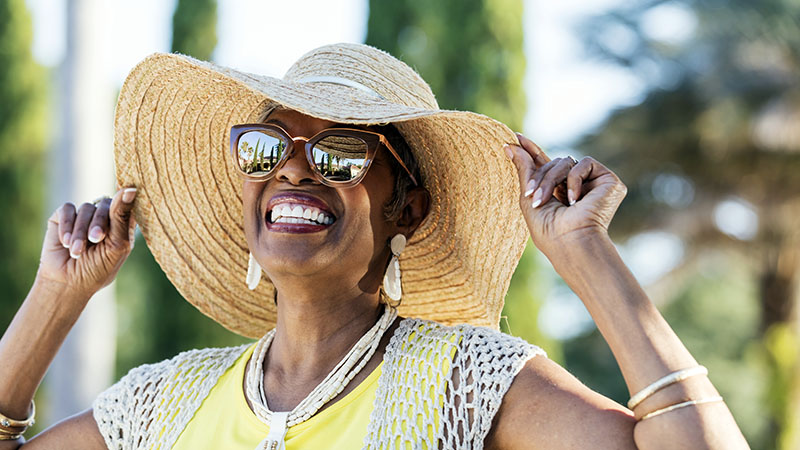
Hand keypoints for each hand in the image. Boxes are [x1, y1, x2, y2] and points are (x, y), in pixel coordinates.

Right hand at [36, 188, 137, 300]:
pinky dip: (67, 225)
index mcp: (123, 225)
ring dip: (80, 231)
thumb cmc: (98, 269)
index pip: (128, 204)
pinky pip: (67, 209)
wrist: (68, 283)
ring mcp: (84, 216)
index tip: (127, 196)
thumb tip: (131, 189)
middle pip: (107, 205)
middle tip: (95, 239)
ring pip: (86, 208)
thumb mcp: (116, 245)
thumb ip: (122, 217)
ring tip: (76, 251)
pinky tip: (65, 242)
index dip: (126, 201)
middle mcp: (104, 218)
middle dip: (99, 223)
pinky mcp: (63, 217)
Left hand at [505, 134, 626, 256]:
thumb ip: (524, 169)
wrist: (570, 243)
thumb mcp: (529, 197)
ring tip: (544, 200)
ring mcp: (594, 184)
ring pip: (565, 162)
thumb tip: (511, 144)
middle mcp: (577, 186)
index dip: (532, 151)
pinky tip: (575, 201)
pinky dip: (574, 180)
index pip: (546, 165)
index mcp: (559, 192)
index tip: (516, 137)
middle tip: (530, 195)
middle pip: (553, 163)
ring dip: (550, 180)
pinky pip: (584, 163)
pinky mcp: (609, 181)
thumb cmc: (548, 230)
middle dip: (538, 177)